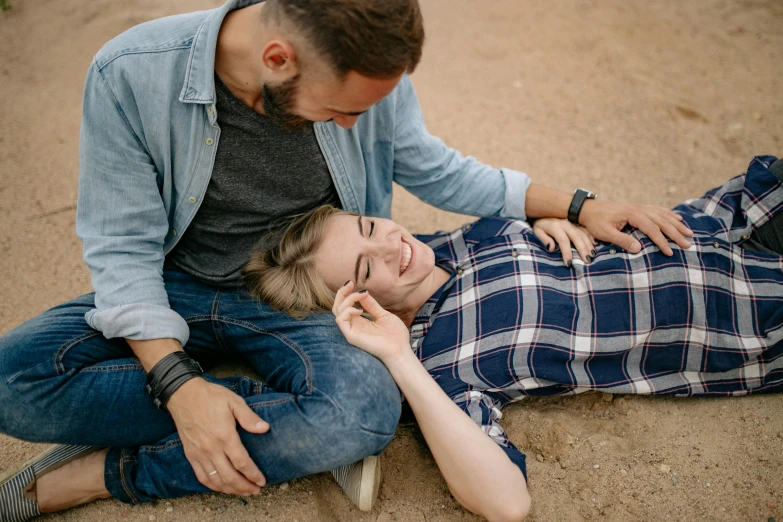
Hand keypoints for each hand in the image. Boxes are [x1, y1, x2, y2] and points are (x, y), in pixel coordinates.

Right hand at [166, 378, 269, 495]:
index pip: (241, 462)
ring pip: (216, 480)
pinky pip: (201, 477)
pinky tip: (222, 488)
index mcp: (224, 435)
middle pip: (229, 476)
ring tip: (243, 492)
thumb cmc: (211, 396)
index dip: (253, 474)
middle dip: (244, 487)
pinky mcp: (190, 455)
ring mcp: (199, 453)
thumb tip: (265, 429)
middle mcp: (211, 448)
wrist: (183, 395)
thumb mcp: (234, 401)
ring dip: (231, 490)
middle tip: (256, 490)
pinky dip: (213, 486)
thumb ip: (249, 418)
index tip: (262, 481)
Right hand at [332, 281, 410, 363]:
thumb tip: (363, 292)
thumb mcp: (383, 315)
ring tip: (362, 295)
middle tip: (350, 283)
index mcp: (359, 320)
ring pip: (337, 311)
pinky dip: (348, 310)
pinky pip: (340, 320)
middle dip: (342, 293)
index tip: (353, 283)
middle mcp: (353, 325)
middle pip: (337, 306)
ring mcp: (351, 330)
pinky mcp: (351, 336)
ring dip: (348, 299)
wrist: (400, 349)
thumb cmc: (395, 335)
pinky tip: (360, 310)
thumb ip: (371, 305)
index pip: (345, 305)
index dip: (346, 293)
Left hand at [532, 218, 596, 264]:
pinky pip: (586, 230)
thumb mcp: (537, 231)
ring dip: (589, 245)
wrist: (544, 209)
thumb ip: (544, 239)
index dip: (567, 253)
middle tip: (587, 260)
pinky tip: (595, 244)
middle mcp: (566, 224)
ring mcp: (573, 222)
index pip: (563, 241)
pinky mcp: (577, 222)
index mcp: (556, 226)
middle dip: (583, 249)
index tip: (568, 264)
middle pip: (577, 237)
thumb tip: (551, 248)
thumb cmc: (540, 224)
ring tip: (592, 255)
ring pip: (583, 234)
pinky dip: (591, 237)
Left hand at [579, 200, 692, 255]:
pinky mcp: (638, 208)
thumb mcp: (605, 233)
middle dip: (676, 233)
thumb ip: (622, 240)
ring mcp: (639, 207)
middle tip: (688, 245)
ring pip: (663, 215)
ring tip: (689, 233)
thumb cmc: (595, 222)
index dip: (662, 241)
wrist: (588, 209)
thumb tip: (639, 249)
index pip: (652, 228)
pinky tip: (678, 218)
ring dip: (677, 224)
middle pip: (662, 221)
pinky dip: (669, 214)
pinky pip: (658, 210)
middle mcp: (639, 208)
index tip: (670, 252)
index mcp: (632, 214)